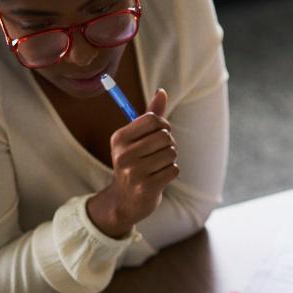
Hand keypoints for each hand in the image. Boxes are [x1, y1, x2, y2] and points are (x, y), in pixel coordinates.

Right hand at [87, 88, 179, 237]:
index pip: (153, 119)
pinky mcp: (146, 188)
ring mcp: (133, 172)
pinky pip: (174, 170)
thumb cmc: (134, 163)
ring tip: (158, 166)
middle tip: (161, 153)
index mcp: (119, 138)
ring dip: (170, 159)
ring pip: (171, 153)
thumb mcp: (136, 139)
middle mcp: (123, 154)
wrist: (125, 201)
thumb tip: (162, 91)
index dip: (164, 125)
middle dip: (169, 143)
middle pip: (165, 136)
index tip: (161, 133)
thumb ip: (150, 116)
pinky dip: (171, 173)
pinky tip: (160, 178)